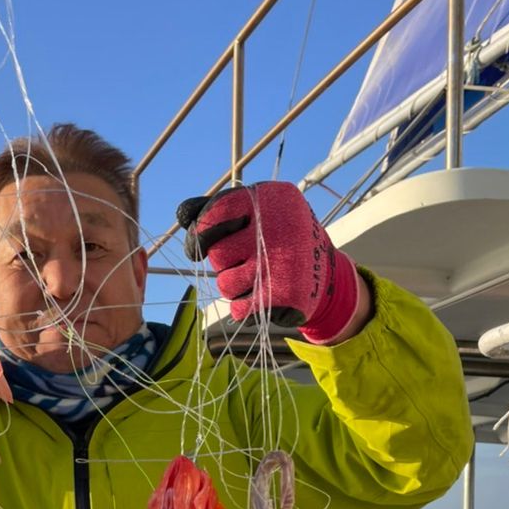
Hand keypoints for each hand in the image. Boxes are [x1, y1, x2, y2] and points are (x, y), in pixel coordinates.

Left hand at [178, 182, 361, 343]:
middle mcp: (279, 227)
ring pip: (226, 285)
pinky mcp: (286, 295)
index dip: (199, 232)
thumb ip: (218, 210)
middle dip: (223, 263)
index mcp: (270, 199)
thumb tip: (183, 215)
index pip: (216, 212)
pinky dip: (243, 308)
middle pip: (218, 254)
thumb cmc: (280, 237)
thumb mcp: (257, 212)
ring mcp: (283, 262)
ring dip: (233, 287)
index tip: (196, 248)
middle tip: (243, 261)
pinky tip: (259, 297)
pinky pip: (239, 309)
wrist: (324, 272)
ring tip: (254, 278)